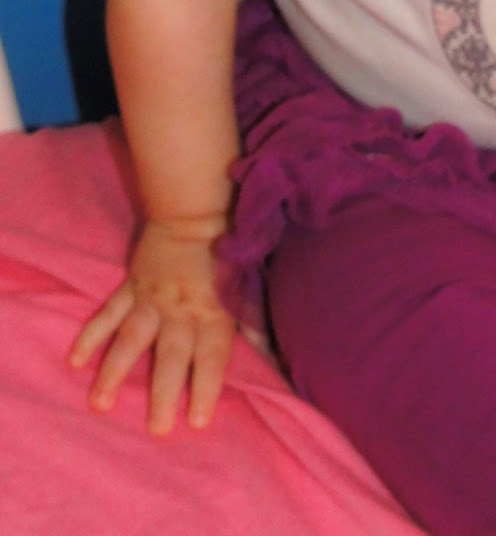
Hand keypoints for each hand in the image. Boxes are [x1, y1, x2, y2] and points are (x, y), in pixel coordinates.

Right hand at [69, 217, 235, 433]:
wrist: (195, 210)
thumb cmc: (227, 250)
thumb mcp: (246, 286)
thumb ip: (253, 324)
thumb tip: (275, 359)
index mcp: (213, 310)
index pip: (212, 355)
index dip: (206, 387)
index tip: (199, 421)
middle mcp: (181, 309)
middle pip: (171, 356)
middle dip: (164, 393)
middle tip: (156, 430)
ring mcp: (151, 298)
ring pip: (132, 339)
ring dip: (115, 372)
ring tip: (100, 404)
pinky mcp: (130, 286)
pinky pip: (108, 313)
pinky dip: (91, 335)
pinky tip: (76, 360)